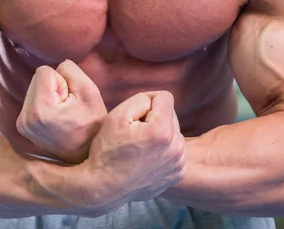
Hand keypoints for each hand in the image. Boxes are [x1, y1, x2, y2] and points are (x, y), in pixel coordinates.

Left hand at [16, 60, 106, 163]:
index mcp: (40, 110)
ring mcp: (21, 125)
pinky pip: (32, 99)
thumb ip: (71, 71)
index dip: (62, 81)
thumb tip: (58, 65)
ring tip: (62, 114)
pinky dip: (44, 104)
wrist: (86, 156)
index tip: (70, 100)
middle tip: (67, 108)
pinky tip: (55, 119)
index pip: (44, 71)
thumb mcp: (90, 92)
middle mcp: (25, 118)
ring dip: (49, 96)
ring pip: (34, 88)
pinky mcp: (21, 127)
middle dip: (54, 88)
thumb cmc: (92, 125)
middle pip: (36, 79)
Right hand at [80, 91, 185, 210]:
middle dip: (154, 118)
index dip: (147, 100)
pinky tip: (147, 157)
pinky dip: (164, 149)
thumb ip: (141, 99)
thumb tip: (154, 102)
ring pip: (174, 131)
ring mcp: (179, 162)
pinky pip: (175, 149)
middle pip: (171, 114)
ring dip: (160, 133)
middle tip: (134, 133)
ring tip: (140, 146)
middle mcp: (177, 147)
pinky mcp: (178, 173)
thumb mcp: (117, 115)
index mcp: (162, 131)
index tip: (134, 114)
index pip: (165, 97)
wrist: (104, 187)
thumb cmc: (107, 150)